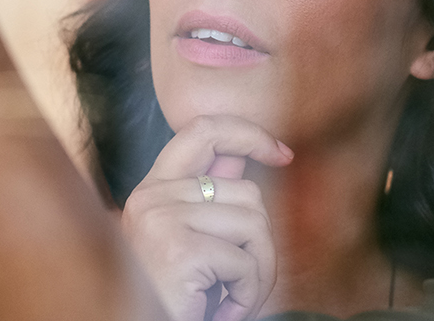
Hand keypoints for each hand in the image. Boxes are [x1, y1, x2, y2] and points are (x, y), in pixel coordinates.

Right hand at [121, 116, 293, 320]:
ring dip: (258, 275)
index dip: (248, 134)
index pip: (202, 131)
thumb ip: (209, 202)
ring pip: (256, 226)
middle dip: (262, 244)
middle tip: (244, 284)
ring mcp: (162, 220)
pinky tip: (223, 312)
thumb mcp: (188, 243)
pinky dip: (247, 295)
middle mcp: (150, 198)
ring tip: (232, 301)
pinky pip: (246, 263)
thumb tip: (239, 158)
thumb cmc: (172, 298)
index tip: (283, 155)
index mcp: (151, 192)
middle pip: (248, 193)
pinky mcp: (180, 250)